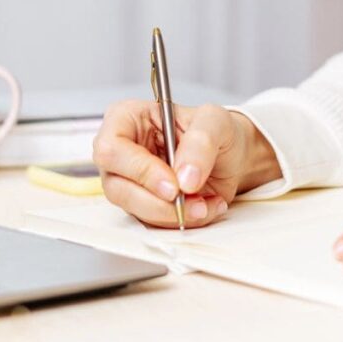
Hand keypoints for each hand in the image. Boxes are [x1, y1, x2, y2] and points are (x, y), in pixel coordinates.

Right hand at [92, 100, 281, 227]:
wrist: (231, 155)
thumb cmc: (215, 130)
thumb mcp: (215, 121)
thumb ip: (200, 142)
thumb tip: (184, 177)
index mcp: (126, 119)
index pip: (112, 149)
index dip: (140, 170)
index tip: (173, 184)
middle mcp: (121, 152)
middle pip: (117, 186)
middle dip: (157, 201)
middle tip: (191, 200)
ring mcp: (128, 182)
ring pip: (134, 210)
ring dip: (173, 214)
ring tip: (205, 203)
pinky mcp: (143, 205)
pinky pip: (154, 222)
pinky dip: (183, 220)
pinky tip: (205, 206)